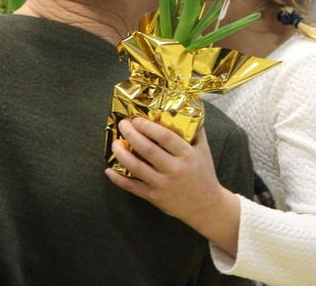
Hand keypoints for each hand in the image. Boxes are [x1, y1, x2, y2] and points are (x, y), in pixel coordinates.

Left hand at [105, 118, 240, 254]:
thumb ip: (196, 130)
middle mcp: (174, 169)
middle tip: (122, 125)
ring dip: (121, 154)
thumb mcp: (204, 150)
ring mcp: (162, 184)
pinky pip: (131, 186)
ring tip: (114, 144)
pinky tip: (109, 170)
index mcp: (187, 155)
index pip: (165, 137)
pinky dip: (117, 179)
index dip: (148, 127)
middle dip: (131, 135)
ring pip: (136, 167)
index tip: (136, 120)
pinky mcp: (154, 197)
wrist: (205, 206)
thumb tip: (184, 109)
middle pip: (147, 149)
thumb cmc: (204, 174)